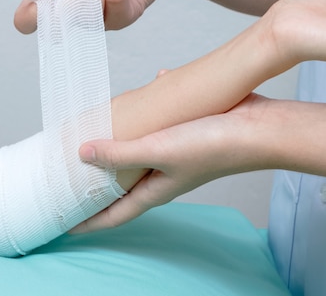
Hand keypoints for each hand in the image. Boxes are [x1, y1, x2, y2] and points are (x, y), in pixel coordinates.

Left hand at [72, 94, 270, 233]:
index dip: (89, 222)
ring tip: (93, 138)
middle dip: (97, 187)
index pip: (114, 215)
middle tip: (71, 180)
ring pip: (136, 156)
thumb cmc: (213, 147)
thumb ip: (120, 153)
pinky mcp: (182, 133)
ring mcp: (173, 156)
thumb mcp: (158, 151)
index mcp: (154, 190)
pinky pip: (153, 128)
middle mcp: (162, 177)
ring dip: (116, 150)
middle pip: (122, 187)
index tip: (66, 226)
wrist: (258, 128)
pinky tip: (133, 99)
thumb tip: (82, 154)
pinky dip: (139, 119)